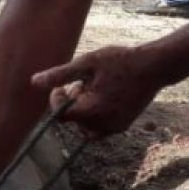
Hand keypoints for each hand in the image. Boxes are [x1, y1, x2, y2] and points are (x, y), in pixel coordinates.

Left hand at [30, 45, 163, 138]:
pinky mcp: (123, 126)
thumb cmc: (120, 61)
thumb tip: (33, 82)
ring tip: (94, 88)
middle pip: (73, 121)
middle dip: (72, 103)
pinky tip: (105, 94)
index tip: (64, 84)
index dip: (57, 99)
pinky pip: (100, 126)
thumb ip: (60, 75)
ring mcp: (115, 127)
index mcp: (92, 111)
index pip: (60, 115)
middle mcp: (104, 125)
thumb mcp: (87, 64)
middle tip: (83, 83)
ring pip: (86, 126)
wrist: (154, 66)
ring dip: (84, 110)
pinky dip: (96, 114)